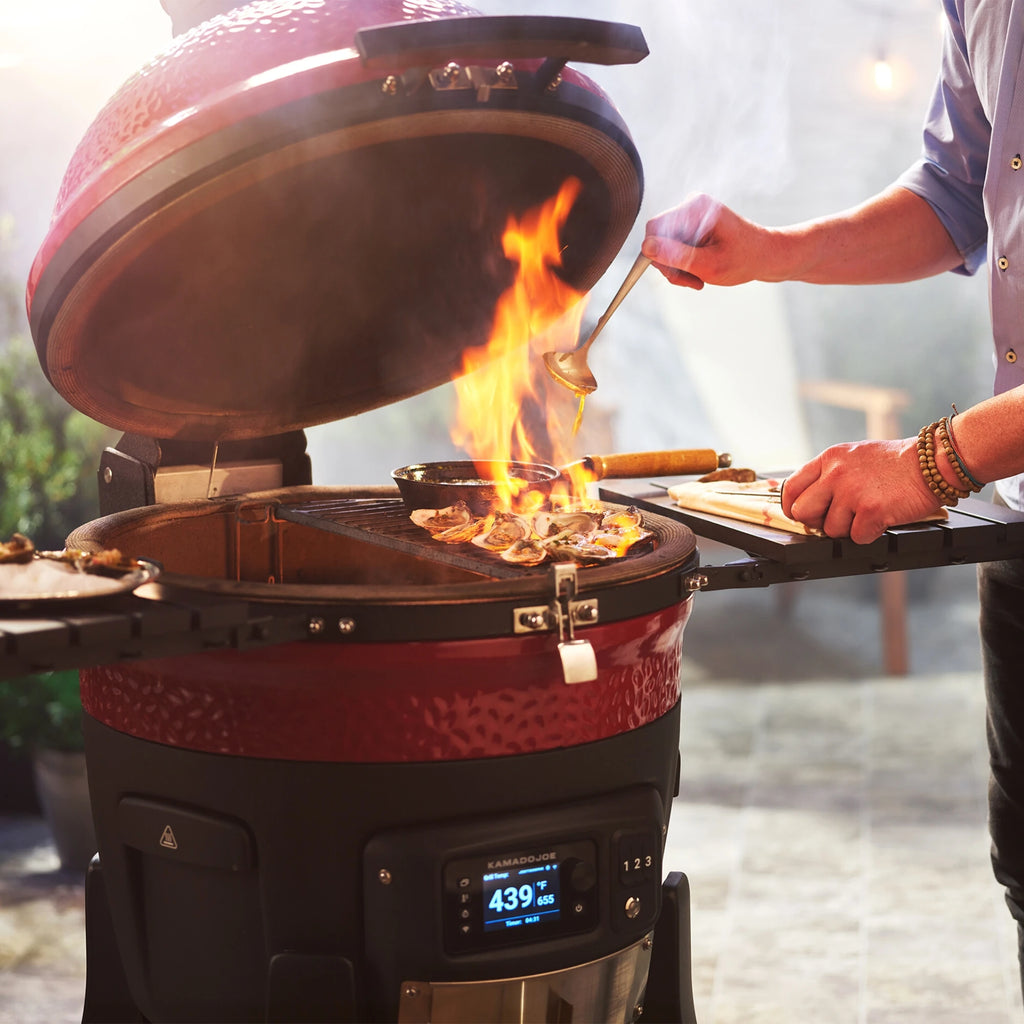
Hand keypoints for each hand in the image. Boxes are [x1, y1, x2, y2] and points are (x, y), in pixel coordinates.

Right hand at [641, 193, 778, 288]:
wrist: (765, 255)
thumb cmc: (744, 259)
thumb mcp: (709, 265)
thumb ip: (677, 256)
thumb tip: (646, 248)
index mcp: (696, 208)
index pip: (655, 228)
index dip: (657, 255)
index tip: (676, 275)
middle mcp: (690, 205)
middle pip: (657, 238)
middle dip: (670, 265)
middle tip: (692, 281)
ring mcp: (690, 214)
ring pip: (663, 247)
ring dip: (676, 268)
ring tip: (698, 279)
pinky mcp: (690, 224)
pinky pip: (672, 247)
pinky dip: (681, 264)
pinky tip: (698, 272)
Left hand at [780, 437, 943, 543]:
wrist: (932, 461)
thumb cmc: (896, 462)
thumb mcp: (853, 455)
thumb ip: (829, 473)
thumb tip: (809, 498)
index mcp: (829, 459)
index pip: (791, 488)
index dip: (793, 506)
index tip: (801, 514)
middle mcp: (835, 474)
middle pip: (802, 513)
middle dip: (816, 522)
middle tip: (837, 518)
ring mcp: (852, 493)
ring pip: (830, 530)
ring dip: (849, 528)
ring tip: (868, 511)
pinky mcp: (871, 511)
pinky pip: (856, 538)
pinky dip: (869, 533)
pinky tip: (881, 518)